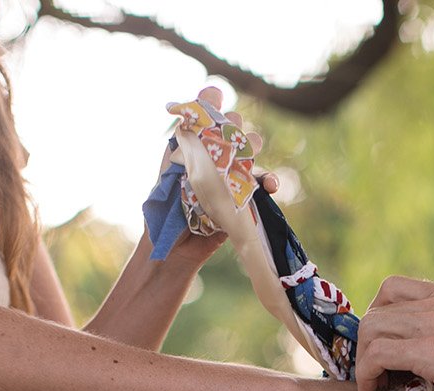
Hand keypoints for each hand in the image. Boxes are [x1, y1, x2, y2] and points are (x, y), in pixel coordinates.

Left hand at [165, 87, 278, 267]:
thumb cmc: (164, 214)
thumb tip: (188, 120)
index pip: (205, 114)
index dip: (211, 101)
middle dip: (233, 126)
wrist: (174, 251)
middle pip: (233, 126)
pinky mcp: (245, 198)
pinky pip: (263, 183)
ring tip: (248, 159)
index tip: (214, 96)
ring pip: (250, 150)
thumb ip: (180, 147)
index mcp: (192, 146)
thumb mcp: (168, 175)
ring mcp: (231, 176)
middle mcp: (213, 156)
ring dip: (252, 148)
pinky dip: (269, 181)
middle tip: (227, 137)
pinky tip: (269, 185)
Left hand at [356, 277, 433, 390]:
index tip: (384, 346)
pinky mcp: (428, 350)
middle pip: (376, 309)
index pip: (392, 287)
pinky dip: (368, 374)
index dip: (378, 316)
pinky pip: (377, 354)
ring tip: (376, 385)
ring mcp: (431, 323)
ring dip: (364, 360)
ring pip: (370, 329)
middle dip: (367, 343)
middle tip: (376, 371)